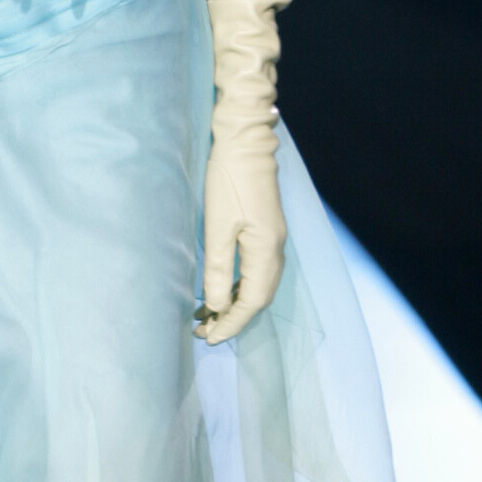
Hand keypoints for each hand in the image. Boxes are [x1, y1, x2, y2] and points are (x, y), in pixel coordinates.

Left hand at [196, 128, 284, 342]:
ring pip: (260, 285)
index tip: (208, 338)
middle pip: (260, 298)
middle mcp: (276, 249)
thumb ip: (217, 268)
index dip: (231, 323)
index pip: (251, 301)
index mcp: (266, 250)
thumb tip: (215, 305)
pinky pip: (258, 270)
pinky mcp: (267, 230)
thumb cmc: (227, 181)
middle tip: (204, 332)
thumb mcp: (216, 227)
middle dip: (234, 319)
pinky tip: (223, 290)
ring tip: (209, 316)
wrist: (245, 143)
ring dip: (237, 304)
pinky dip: (241, 286)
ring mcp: (274, 239)